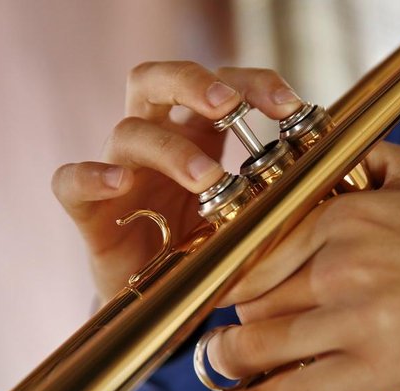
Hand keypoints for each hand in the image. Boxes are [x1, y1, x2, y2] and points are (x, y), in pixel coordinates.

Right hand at [51, 62, 301, 302]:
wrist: (162, 302)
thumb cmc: (207, 251)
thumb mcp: (247, 216)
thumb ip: (274, 191)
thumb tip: (328, 172)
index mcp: (196, 135)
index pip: (219, 86)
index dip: (252, 83)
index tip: (290, 106)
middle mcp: (155, 141)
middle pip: (158, 80)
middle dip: (195, 84)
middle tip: (229, 108)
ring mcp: (120, 171)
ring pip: (128, 131)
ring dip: (170, 149)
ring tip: (205, 177)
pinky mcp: (90, 210)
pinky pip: (71, 181)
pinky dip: (92, 176)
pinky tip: (119, 184)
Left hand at [189, 142, 399, 390]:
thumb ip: (374, 156)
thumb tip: (333, 144)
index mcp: (347, 216)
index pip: (260, 249)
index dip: (232, 275)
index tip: (221, 288)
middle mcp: (342, 263)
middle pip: (254, 296)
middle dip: (238, 316)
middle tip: (231, 325)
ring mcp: (353, 316)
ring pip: (260, 342)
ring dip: (230, 357)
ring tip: (223, 360)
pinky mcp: (368, 366)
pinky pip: (291, 390)